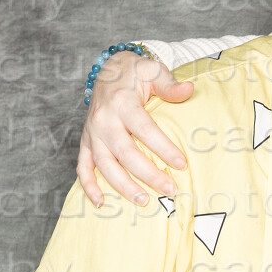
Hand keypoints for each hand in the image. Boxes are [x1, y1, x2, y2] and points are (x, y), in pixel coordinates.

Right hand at [77, 50, 193, 206]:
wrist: (108, 70)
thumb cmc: (135, 73)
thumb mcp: (153, 71)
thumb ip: (170, 84)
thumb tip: (189, 90)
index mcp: (122, 102)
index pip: (144, 129)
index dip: (163, 148)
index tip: (181, 164)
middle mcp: (104, 120)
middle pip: (125, 153)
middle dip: (148, 174)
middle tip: (170, 189)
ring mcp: (92, 133)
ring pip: (105, 164)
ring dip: (123, 185)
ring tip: (143, 201)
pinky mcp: (85, 141)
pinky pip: (83, 166)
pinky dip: (88, 185)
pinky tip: (100, 202)